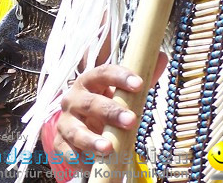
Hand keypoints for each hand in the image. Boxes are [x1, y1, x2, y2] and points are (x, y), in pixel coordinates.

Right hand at [54, 57, 166, 175]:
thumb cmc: (104, 105)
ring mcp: (66, 123)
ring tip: (108, 148)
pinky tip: (91, 164)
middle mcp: (74, 100)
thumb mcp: (121, 92)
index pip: (102, 73)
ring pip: (75, 130)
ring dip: (91, 139)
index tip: (139, 84)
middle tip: (131, 120)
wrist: (78, 125)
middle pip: (90, 103)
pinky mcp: (61, 143)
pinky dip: (79, 159)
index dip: (120, 77)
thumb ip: (142, 77)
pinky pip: (67, 152)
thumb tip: (161, 57)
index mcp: (89, 82)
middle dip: (111, 112)